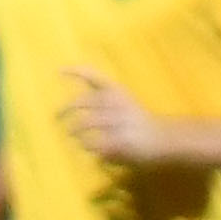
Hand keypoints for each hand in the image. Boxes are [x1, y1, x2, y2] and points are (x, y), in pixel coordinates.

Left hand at [53, 67, 171, 166]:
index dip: (76, 72)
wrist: (163, 137)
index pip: (95, 77)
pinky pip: (97, 143)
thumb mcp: (121, 99)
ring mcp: (119, 122)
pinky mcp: (121, 141)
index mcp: (117, 91)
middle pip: (84, 102)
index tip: (59, 71)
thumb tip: (72, 82)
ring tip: (72, 136)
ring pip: (87, 123)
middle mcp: (117, 103)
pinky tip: (89, 149)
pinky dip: (89, 146)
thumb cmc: (137, 119)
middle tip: (57, 117)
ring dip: (76, 130)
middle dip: (67, 109)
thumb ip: (99, 93)